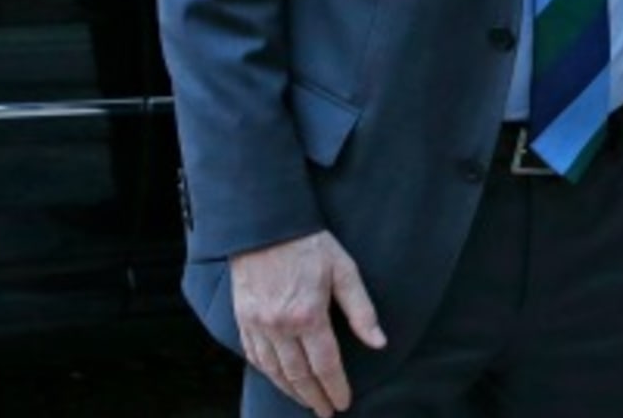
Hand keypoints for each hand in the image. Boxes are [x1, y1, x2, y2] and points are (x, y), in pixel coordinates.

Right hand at [232, 229, 386, 416]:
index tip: (343, 403)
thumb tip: (379, 343)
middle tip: (326, 412)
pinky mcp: (243, 319)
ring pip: (274, 371)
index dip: (336, 388)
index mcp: (308, 315)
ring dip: (291, 391)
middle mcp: (279, 326)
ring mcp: (257, 324)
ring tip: (306, 402)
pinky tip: (279, 380)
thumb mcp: (344, 270)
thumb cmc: (310, 244)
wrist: (265, 224)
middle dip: (314, 398)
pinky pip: (254, 357)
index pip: (325, 365)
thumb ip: (361, 310)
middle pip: (299, 375)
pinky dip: (268, 374)